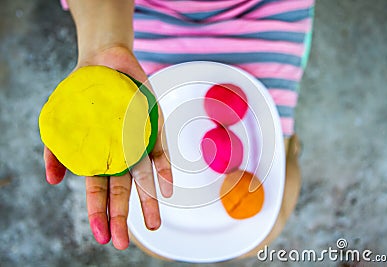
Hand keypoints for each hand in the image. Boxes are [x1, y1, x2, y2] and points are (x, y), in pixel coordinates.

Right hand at [43, 46, 172, 249]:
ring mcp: (138, 143)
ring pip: (144, 177)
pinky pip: (160, 152)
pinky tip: (166, 189)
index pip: (99, 192)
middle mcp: (120, 155)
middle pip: (122, 190)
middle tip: (120, 243)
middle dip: (121, 216)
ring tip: (153, 224)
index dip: (100, 214)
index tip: (102, 237)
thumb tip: (53, 181)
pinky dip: (164, 170)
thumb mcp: (60, 122)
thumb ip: (56, 150)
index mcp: (99, 158)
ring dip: (148, 200)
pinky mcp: (154, 129)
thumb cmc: (82, 96)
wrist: (105, 63)